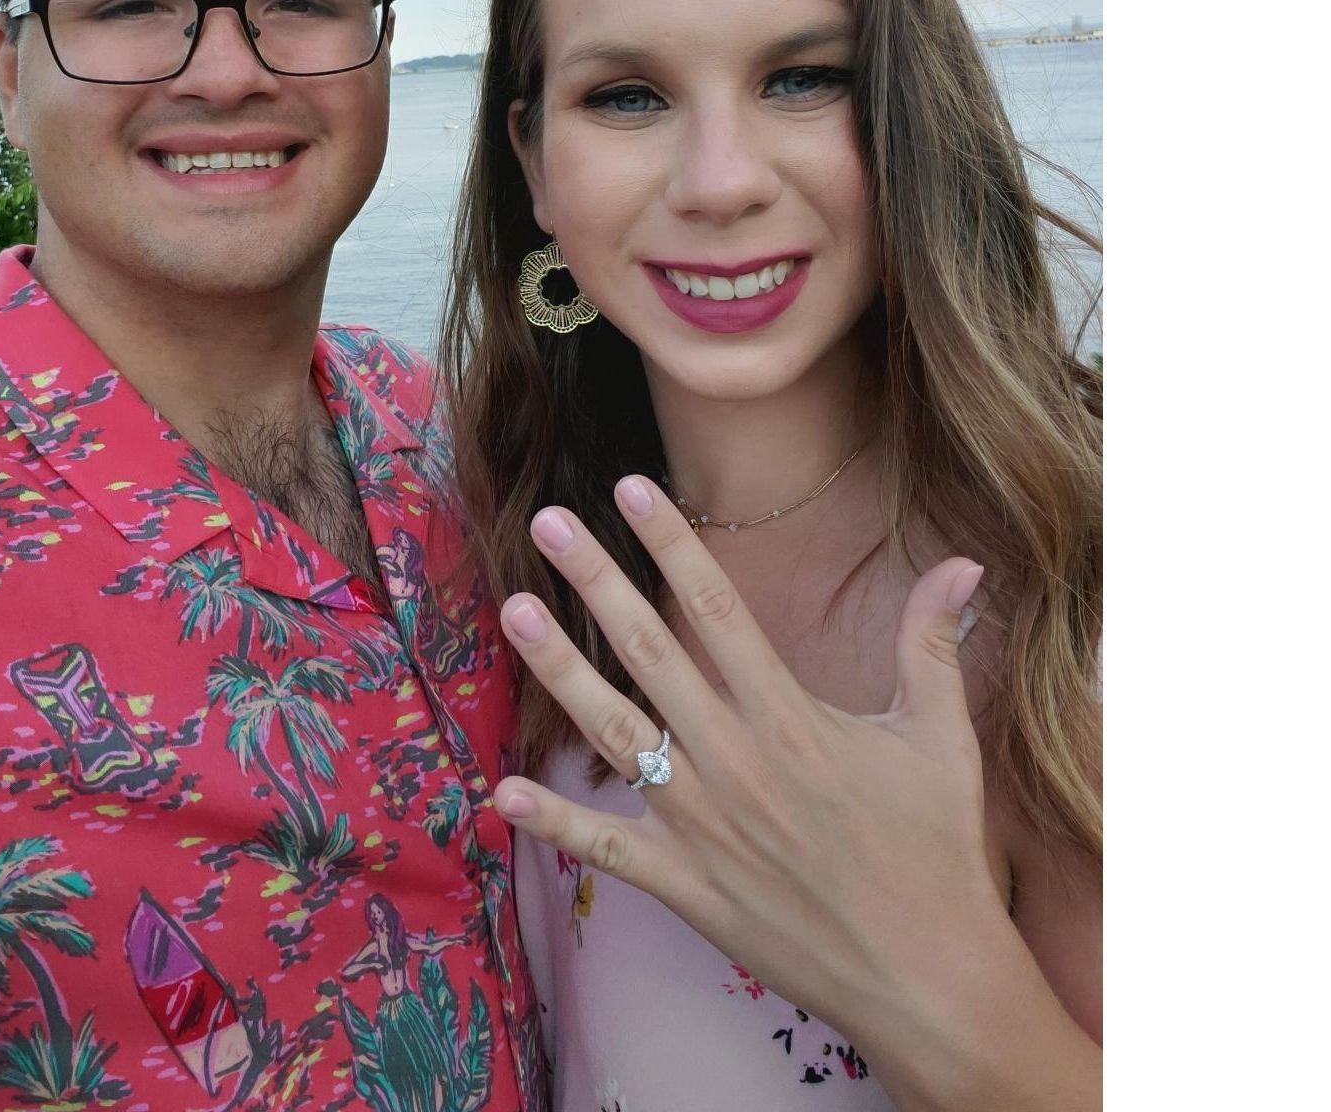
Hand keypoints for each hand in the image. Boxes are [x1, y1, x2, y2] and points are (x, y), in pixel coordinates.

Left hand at [494, 476, 1089, 1111]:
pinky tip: (502, 790)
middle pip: (650, 652)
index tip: (630, 488)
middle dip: (595, 581)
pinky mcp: (684, 886)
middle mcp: (736, 761)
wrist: (930, 981)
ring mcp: (702, 825)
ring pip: (615, 733)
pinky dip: (554, 822)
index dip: (672, 544)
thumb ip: (932, 645)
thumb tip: (966, 564)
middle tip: (545, 521)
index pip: (718, 609)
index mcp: (791, 718)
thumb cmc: (937, 853)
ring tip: (514, 611)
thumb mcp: (941, 740)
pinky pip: (606, 848)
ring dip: (560, 671)